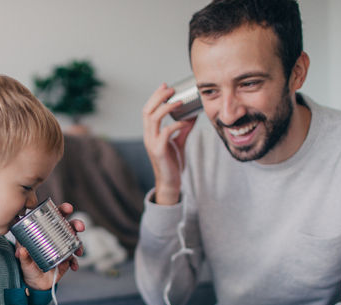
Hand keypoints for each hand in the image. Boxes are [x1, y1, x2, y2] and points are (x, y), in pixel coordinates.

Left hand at [17, 202, 84, 290]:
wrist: (34, 282)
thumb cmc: (27, 265)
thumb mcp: (23, 260)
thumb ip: (23, 256)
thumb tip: (22, 250)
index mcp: (45, 232)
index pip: (55, 217)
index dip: (62, 210)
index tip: (68, 208)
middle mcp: (56, 238)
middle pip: (69, 227)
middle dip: (77, 224)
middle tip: (80, 227)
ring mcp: (63, 249)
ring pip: (75, 242)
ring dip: (79, 245)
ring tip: (78, 251)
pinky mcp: (67, 261)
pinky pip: (74, 260)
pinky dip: (75, 262)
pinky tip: (73, 266)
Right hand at [142, 83, 196, 204]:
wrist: (171, 182)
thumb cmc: (173, 162)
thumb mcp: (179, 141)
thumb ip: (183, 128)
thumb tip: (193, 114)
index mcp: (151, 133)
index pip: (148, 110)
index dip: (155, 96)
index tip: (166, 86)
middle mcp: (148, 136)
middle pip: (147, 111)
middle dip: (158, 97)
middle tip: (171, 90)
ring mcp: (152, 143)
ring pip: (153, 119)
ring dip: (166, 108)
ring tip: (178, 101)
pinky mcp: (158, 151)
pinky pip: (165, 133)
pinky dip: (175, 125)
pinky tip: (185, 123)